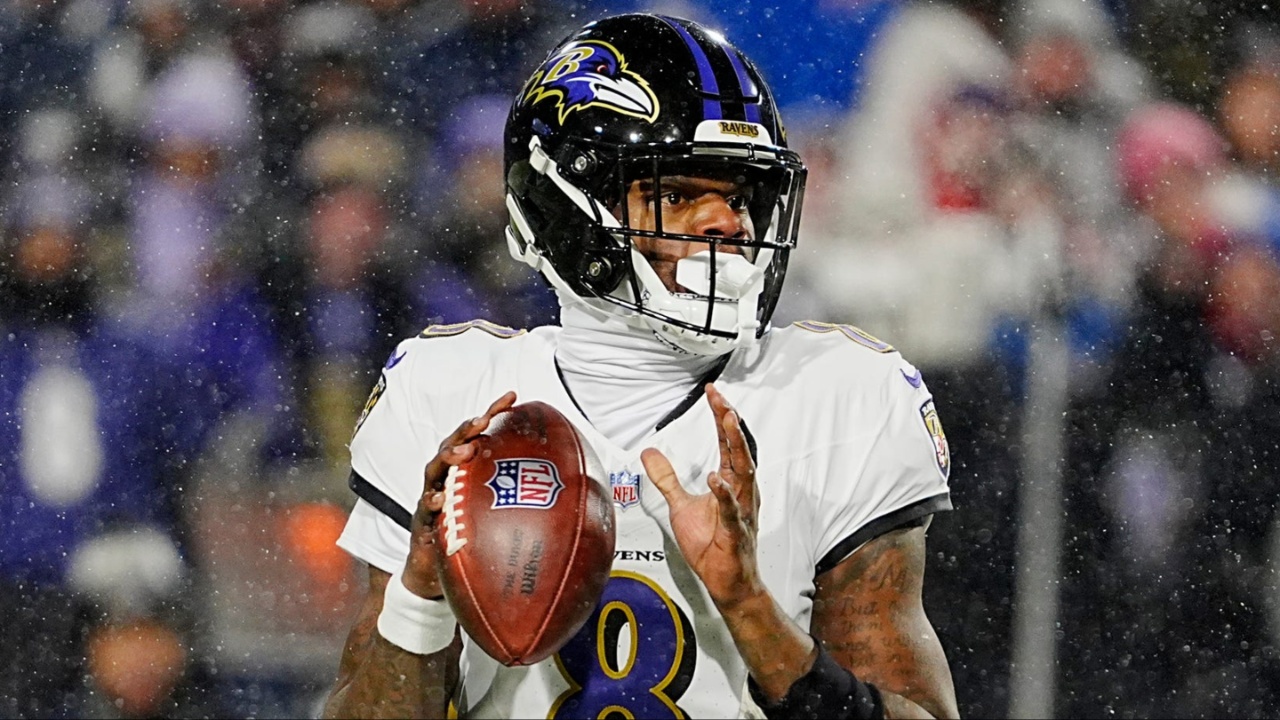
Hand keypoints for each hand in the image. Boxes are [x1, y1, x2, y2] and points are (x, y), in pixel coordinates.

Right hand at [401, 391, 516, 597]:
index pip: (480, 434)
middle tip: (483, 421)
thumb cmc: (469, 532)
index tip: (513, 396)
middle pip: (455, 443)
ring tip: (464, 451)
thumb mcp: (498, 510)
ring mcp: (432, 494)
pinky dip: (432, 502)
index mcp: (467, 467)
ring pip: (436, 468)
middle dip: (468, 429)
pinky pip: (425, 507)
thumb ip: (524, 496)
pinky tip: (439, 500)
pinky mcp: (421, 518)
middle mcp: (448, 475)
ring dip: (449, 456)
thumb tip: (571, 488)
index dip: (494, 413)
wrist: (435, 567)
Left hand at [642, 384, 764, 610]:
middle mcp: (740, 493)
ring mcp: (741, 512)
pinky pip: (732, 511)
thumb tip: (649, 453)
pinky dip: (724, 494)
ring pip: (742, 474)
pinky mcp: (735, 533)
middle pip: (739, 451)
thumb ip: (667, 478)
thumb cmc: (712, 546)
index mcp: (729, 484)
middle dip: (730, 423)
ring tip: (727, 422)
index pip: (727, 444)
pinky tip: (716, 478)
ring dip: (735, 447)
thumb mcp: (679, 506)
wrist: (728, 583)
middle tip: (721, 399)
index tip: (713, 394)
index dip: (721, 417)